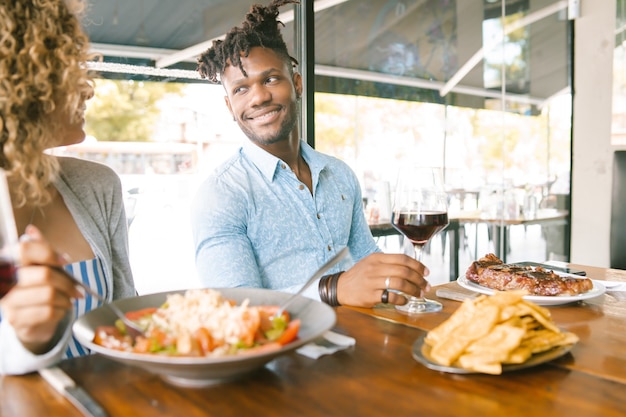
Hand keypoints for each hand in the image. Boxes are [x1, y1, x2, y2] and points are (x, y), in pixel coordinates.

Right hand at [0, 226, 80, 353]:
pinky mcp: (14, 319)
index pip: (25, 250)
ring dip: (66, 299)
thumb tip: (32, 230)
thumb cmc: (35, 288)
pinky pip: (48, 312)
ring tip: (69, 300)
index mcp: (8, 262)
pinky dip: (61, 311)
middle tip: (77, 290)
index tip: (65, 261)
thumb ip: (38, 249)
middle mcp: (4, 280)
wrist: (27, 320)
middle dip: (67, 283)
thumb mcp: (39, 266)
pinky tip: (60, 310)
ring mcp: (7, 301)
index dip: (48, 254)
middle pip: (45, 274)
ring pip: (49, 294)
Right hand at [335, 252, 429, 307]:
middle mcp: (375, 268)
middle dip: (419, 279)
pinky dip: (402, 300)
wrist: (339, 287)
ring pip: (400, 283)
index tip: (426, 272)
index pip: (402, 258)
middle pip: (404, 271)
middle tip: (426, 286)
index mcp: (377, 258)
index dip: (417, 265)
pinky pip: (391, 297)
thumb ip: (388, 262)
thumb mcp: (370, 262)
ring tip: (419, 294)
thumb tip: (411, 267)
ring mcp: (372, 281)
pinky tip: (405, 301)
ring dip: (413, 290)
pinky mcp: (370, 295)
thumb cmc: (358, 275)